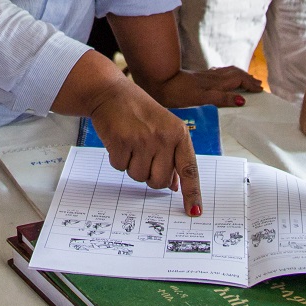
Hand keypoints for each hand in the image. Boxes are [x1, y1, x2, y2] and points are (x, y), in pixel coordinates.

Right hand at [88, 78, 206, 215]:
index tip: (194, 212)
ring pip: (139, 177)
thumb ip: (172, 156)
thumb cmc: (139, 112)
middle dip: (150, 176)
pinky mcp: (122, 142)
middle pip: (159, 181)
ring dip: (132, 166)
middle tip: (143, 156)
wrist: (112, 92)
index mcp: (179, 134)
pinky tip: (119, 141)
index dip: (192, 193)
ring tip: (131, 144)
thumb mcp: (164, 129)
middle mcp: (164, 137)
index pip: (189, 169)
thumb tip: (175, 186)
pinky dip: (117, 159)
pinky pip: (120, 168)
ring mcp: (143, 140)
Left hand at [145, 66, 262, 108]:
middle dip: (248, 78)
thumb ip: (222, 99)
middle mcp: (212, 78)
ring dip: (239, 75)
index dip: (250, 84)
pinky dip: (227, 75)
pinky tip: (224, 78)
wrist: (157, 81)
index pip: (239, 80)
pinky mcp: (197, 77)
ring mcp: (204, 76)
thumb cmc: (177, 93)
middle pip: (235, 73)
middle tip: (257, 84)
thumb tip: (242, 100)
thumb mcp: (201, 99)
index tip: (260, 90)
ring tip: (246, 79)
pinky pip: (218, 73)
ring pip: (227, 72)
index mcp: (215, 83)